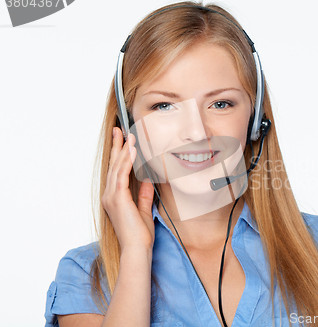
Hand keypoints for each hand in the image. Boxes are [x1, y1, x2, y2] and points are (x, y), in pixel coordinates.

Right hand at [101, 127, 155, 251]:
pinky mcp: (118, 198)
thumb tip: (147, 179)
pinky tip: (132, 150)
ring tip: (128, 135)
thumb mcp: (144, 209)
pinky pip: (122, 174)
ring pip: (117, 167)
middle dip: (117, 146)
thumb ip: (144, 194)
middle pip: (113, 165)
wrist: (137, 249)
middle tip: (119, 129)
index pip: (116, 171)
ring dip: (123, 149)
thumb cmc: (140, 234)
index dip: (119, 154)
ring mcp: (111, 197)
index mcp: (115, 198)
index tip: (122, 140)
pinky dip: (126, 161)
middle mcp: (110, 195)